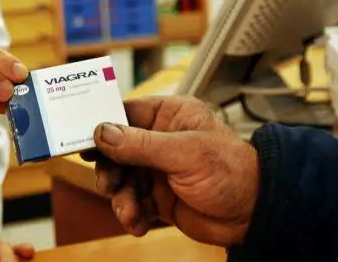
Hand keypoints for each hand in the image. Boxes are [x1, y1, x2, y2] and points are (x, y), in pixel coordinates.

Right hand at [83, 97, 258, 246]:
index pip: (125, 113)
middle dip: (109, 169)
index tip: (82, 140)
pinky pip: (133, 202)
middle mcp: (160, 140)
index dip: (101, 126)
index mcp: (170, 116)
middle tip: (107, 185)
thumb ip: (140, 144)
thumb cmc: (232, 171)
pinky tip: (138, 224)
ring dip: (120, 198)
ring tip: (128, 212)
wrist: (254, 215)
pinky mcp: (159, 196)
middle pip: (115, 149)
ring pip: (121, 179)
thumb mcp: (185, 153)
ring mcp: (158, 169)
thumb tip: (102, 132)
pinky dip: (131, 214)